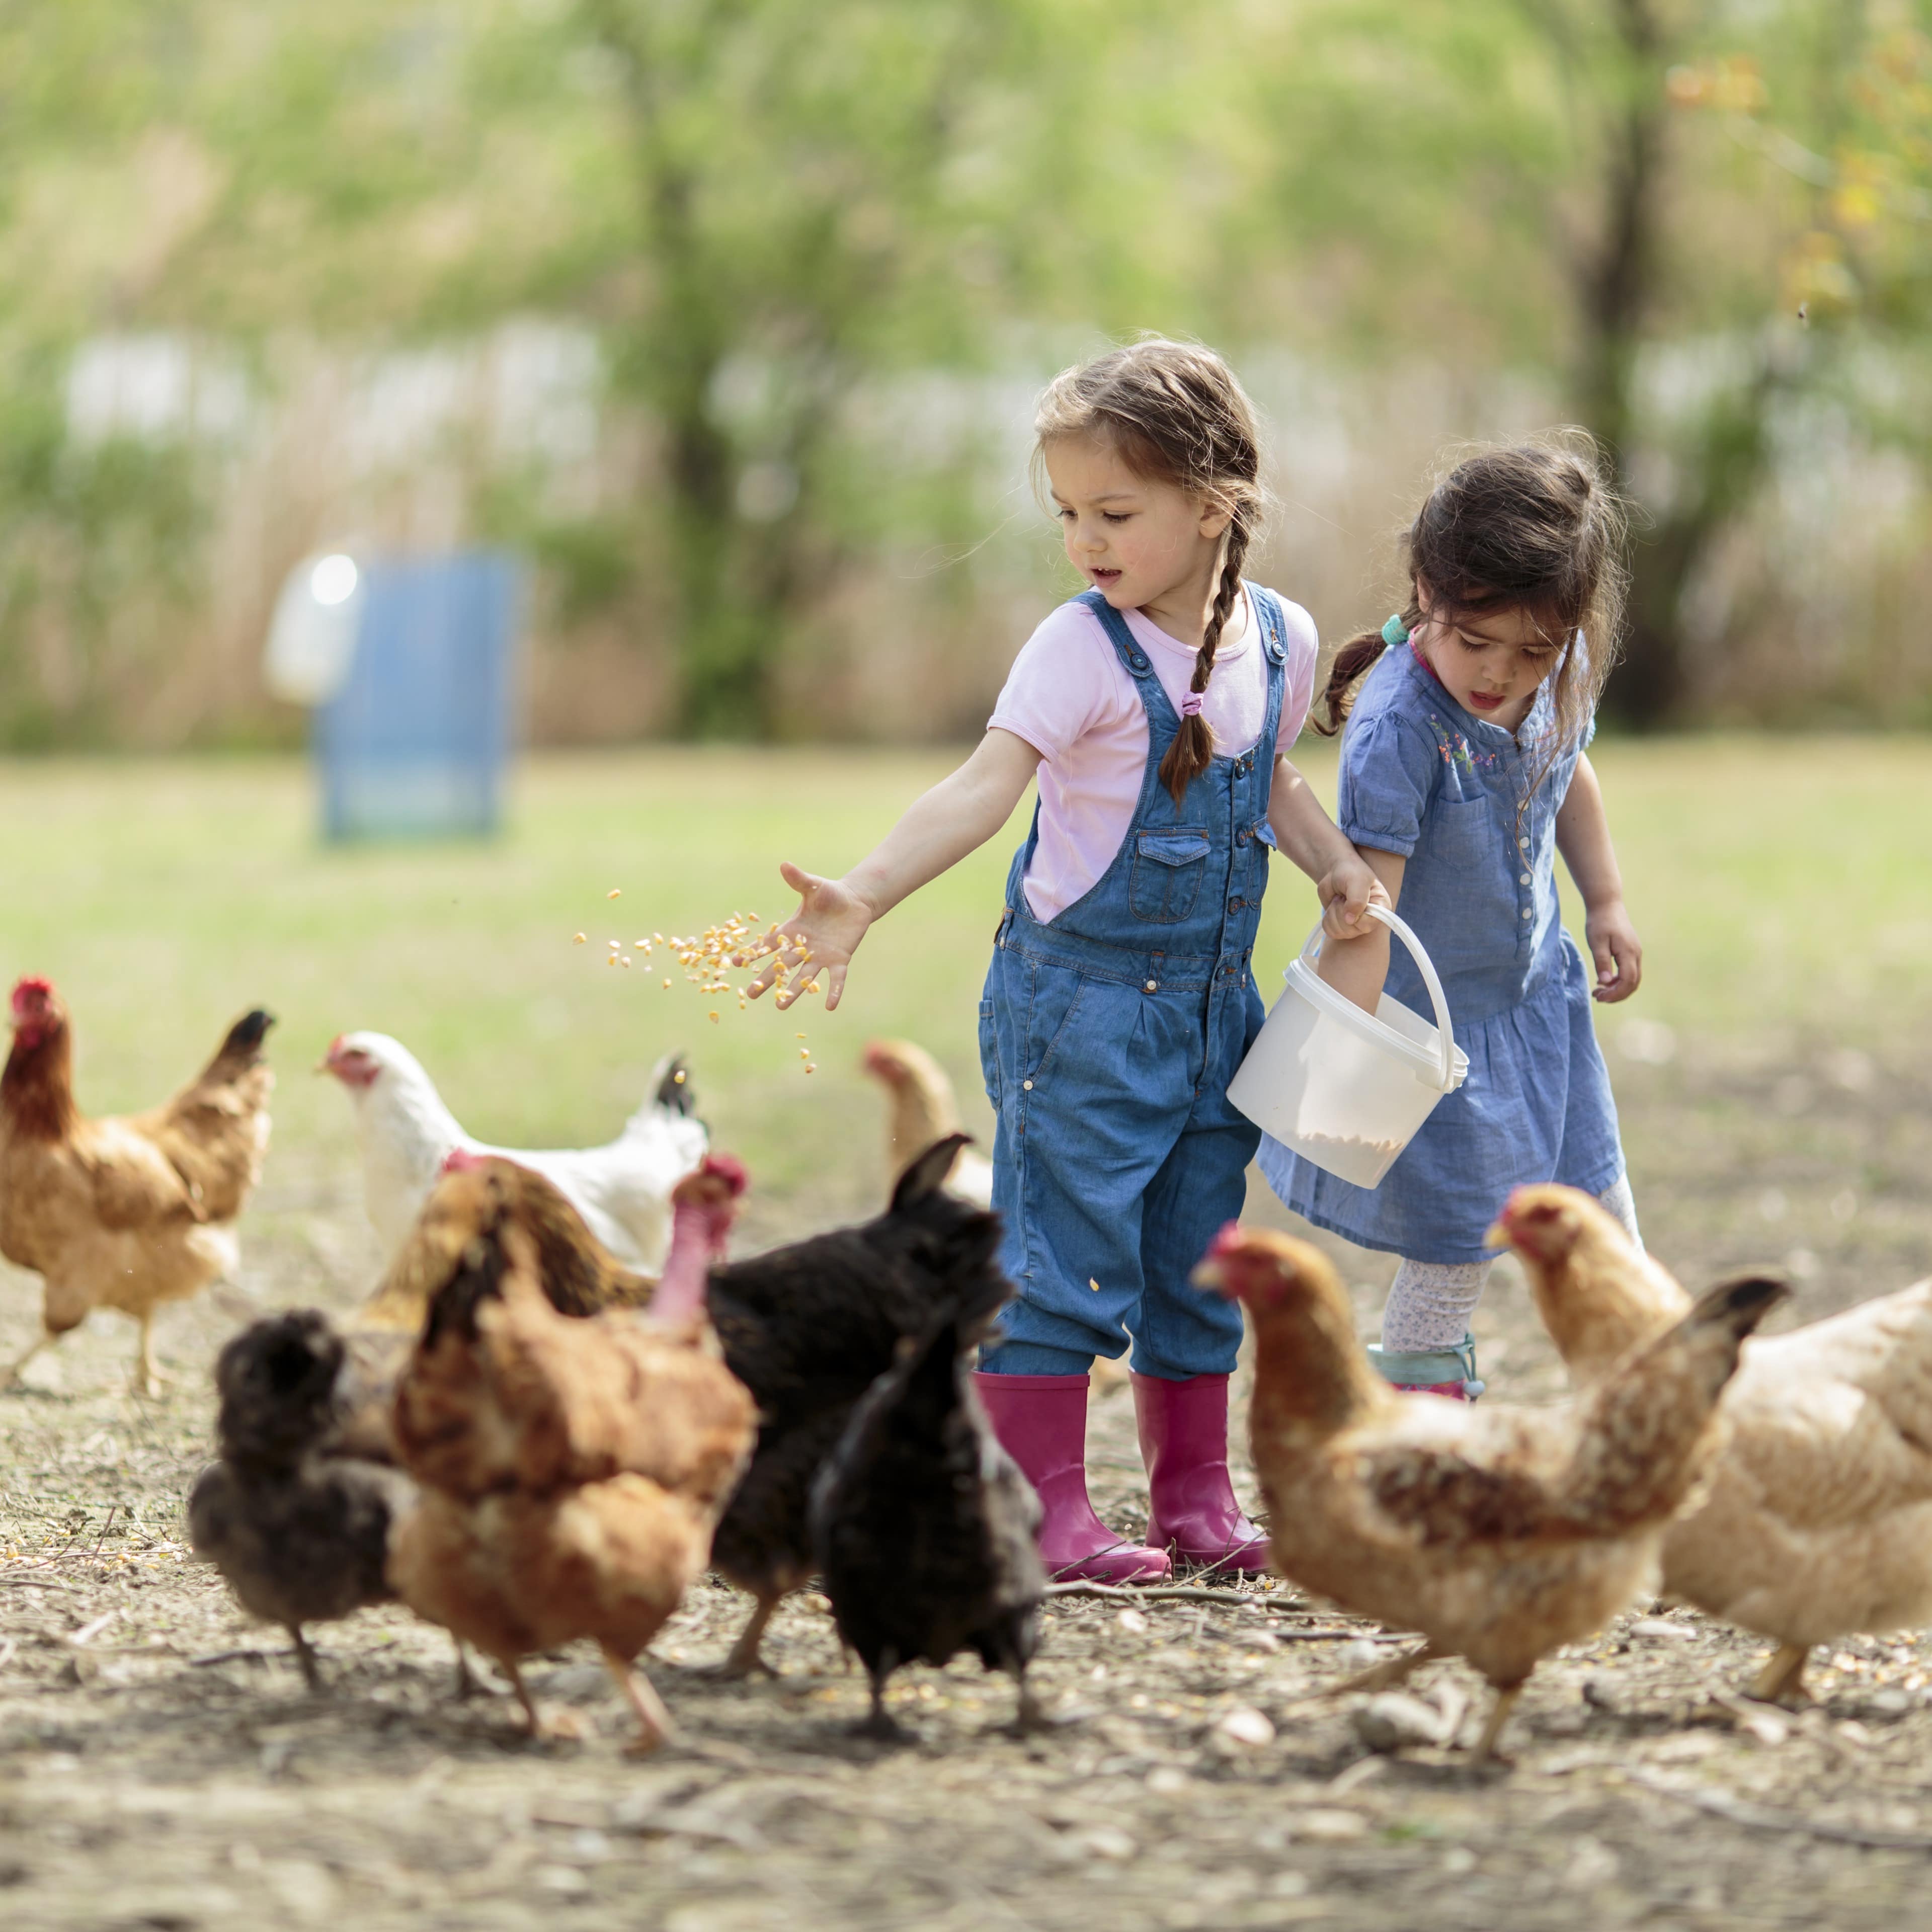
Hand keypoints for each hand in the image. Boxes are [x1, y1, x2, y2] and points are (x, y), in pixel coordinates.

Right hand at [744, 861, 874, 1010]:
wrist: (854, 902)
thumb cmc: (829, 893)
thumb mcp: (813, 886)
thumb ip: (799, 880)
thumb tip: (784, 864)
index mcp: (792, 931)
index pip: (769, 944)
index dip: (754, 952)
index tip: (735, 961)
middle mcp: (803, 948)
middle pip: (782, 967)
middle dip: (767, 980)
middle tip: (751, 994)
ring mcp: (820, 956)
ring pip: (804, 977)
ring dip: (793, 991)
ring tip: (781, 1007)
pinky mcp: (839, 960)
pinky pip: (836, 979)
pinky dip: (834, 991)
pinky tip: (830, 1006)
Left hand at [1318, 851, 1390, 941]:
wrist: (1335, 872)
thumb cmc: (1351, 872)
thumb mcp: (1356, 881)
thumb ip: (1357, 900)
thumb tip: (1350, 921)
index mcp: (1381, 909)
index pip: (1368, 924)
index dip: (1355, 915)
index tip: (1350, 899)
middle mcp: (1370, 920)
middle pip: (1351, 930)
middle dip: (1341, 911)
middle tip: (1343, 896)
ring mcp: (1355, 925)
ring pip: (1339, 932)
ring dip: (1333, 913)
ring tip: (1340, 900)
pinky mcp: (1342, 926)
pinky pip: (1330, 932)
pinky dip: (1327, 918)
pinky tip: (1333, 907)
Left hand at [1584, 899, 1642, 1002]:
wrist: (1607, 904)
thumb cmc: (1599, 922)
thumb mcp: (1597, 942)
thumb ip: (1601, 961)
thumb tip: (1605, 981)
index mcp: (1629, 953)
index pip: (1628, 981)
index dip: (1615, 993)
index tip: (1599, 997)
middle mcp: (1636, 954)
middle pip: (1633, 983)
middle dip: (1616, 994)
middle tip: (1597, 996)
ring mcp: (1635, 953)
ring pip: (1632, 979)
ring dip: (1617, 989)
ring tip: (1598, 991)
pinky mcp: (1631, 952)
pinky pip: (1629, 972)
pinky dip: (1618, 981)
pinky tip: (1603, 981)